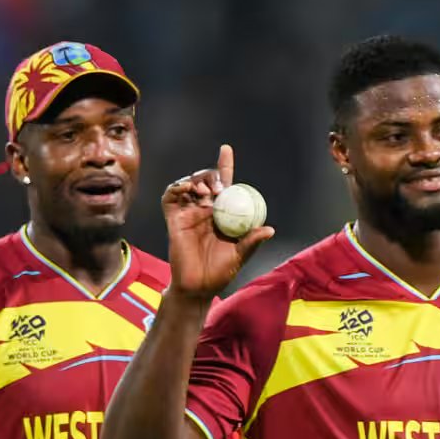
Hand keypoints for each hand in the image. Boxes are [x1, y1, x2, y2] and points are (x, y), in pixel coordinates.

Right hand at [162, 145, 274, 298]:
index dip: (224, 165)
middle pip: (205, 179)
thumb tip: (269, 229)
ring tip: (205, 191)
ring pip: (188, 184)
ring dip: (196, 180)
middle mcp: (204, 209)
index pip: (223, 184)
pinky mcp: (174, 220)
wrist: (198, 288)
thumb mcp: (240, 255)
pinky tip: (186, 189)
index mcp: (222, 213)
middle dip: (211, 176)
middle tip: (218, 188)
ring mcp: (188, 213)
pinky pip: (170, 198)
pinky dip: (176, 188)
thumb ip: (251, 241)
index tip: (225, 150)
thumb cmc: (220, 272)